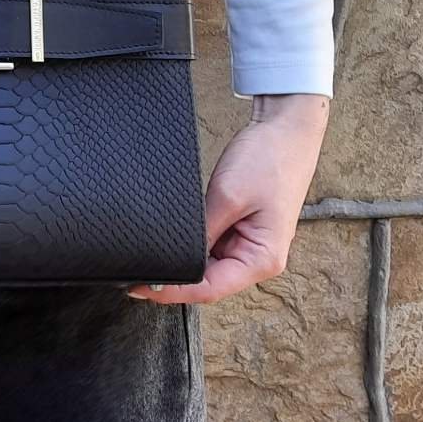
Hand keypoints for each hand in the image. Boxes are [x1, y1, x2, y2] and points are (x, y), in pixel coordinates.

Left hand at [127, 93, 330, 304]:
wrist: (286, 130)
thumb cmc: (268, 160)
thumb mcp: (227, 196)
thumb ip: (200, 232)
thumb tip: (172, 256)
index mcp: (262, 260)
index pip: (210, 289)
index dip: (173, 291)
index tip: (140, 286)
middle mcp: (257, 260)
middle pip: (208, 281)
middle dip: (175, 277)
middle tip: (136, 268)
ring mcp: (249, 245)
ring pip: (207, 265)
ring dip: (183, 259)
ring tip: (151, 251)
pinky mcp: (240, 230)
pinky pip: (210, 245)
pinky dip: (192, 243)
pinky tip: (172, 236)